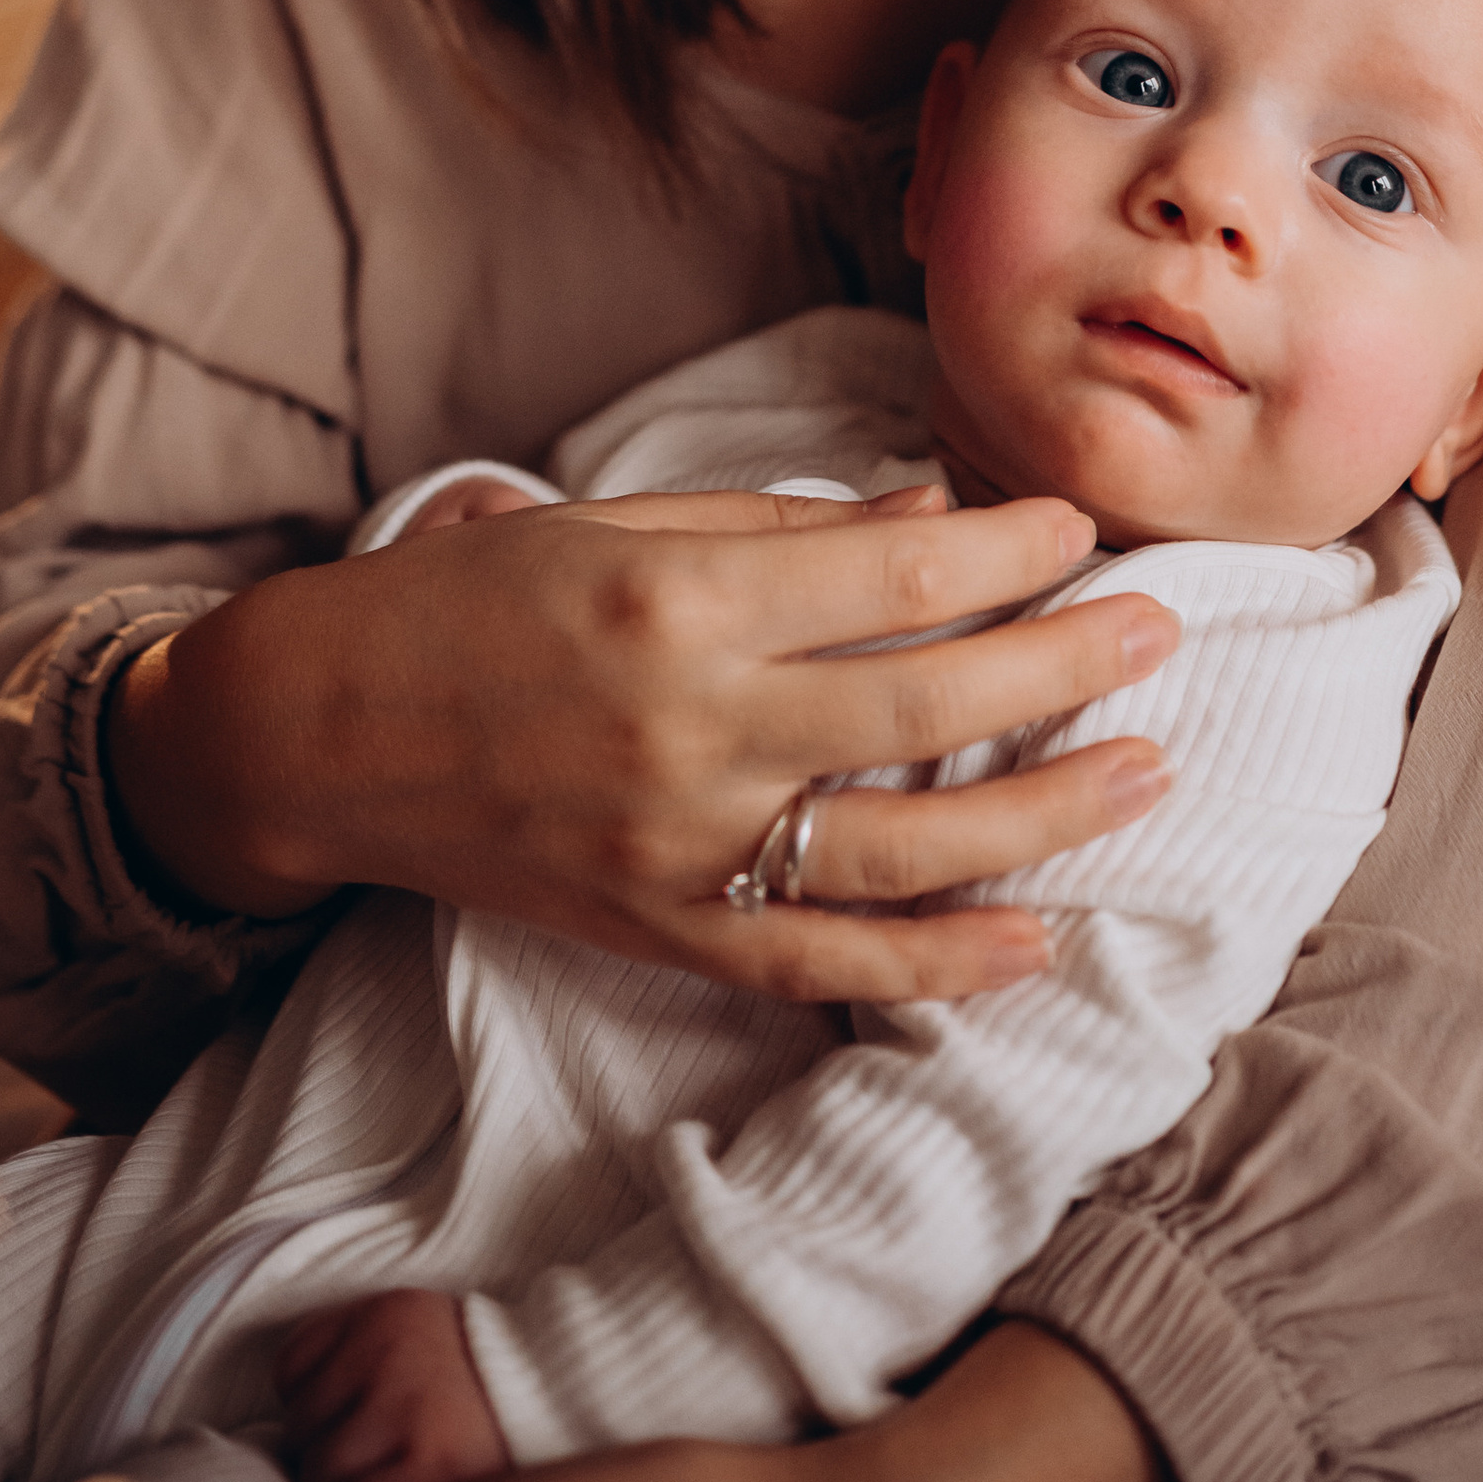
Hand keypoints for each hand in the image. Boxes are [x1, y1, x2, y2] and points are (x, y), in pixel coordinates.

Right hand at [108, 485, 1177, 1007]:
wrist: (323, 733)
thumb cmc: (471, 603)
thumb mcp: (617, 526)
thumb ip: (781, 531)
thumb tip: (936, 516)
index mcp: (677, 604)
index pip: (894, 577)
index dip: (1008, 553)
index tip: (1075, 532)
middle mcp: (689, 731)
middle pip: (927, 711)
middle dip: (1064, 667)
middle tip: (1159, 634)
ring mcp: (679, 850)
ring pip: (903, 851)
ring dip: (1043, 816)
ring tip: (1145, 774)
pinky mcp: (661, 932)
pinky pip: (824, 965)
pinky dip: (937, 965)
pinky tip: (1037, 939)